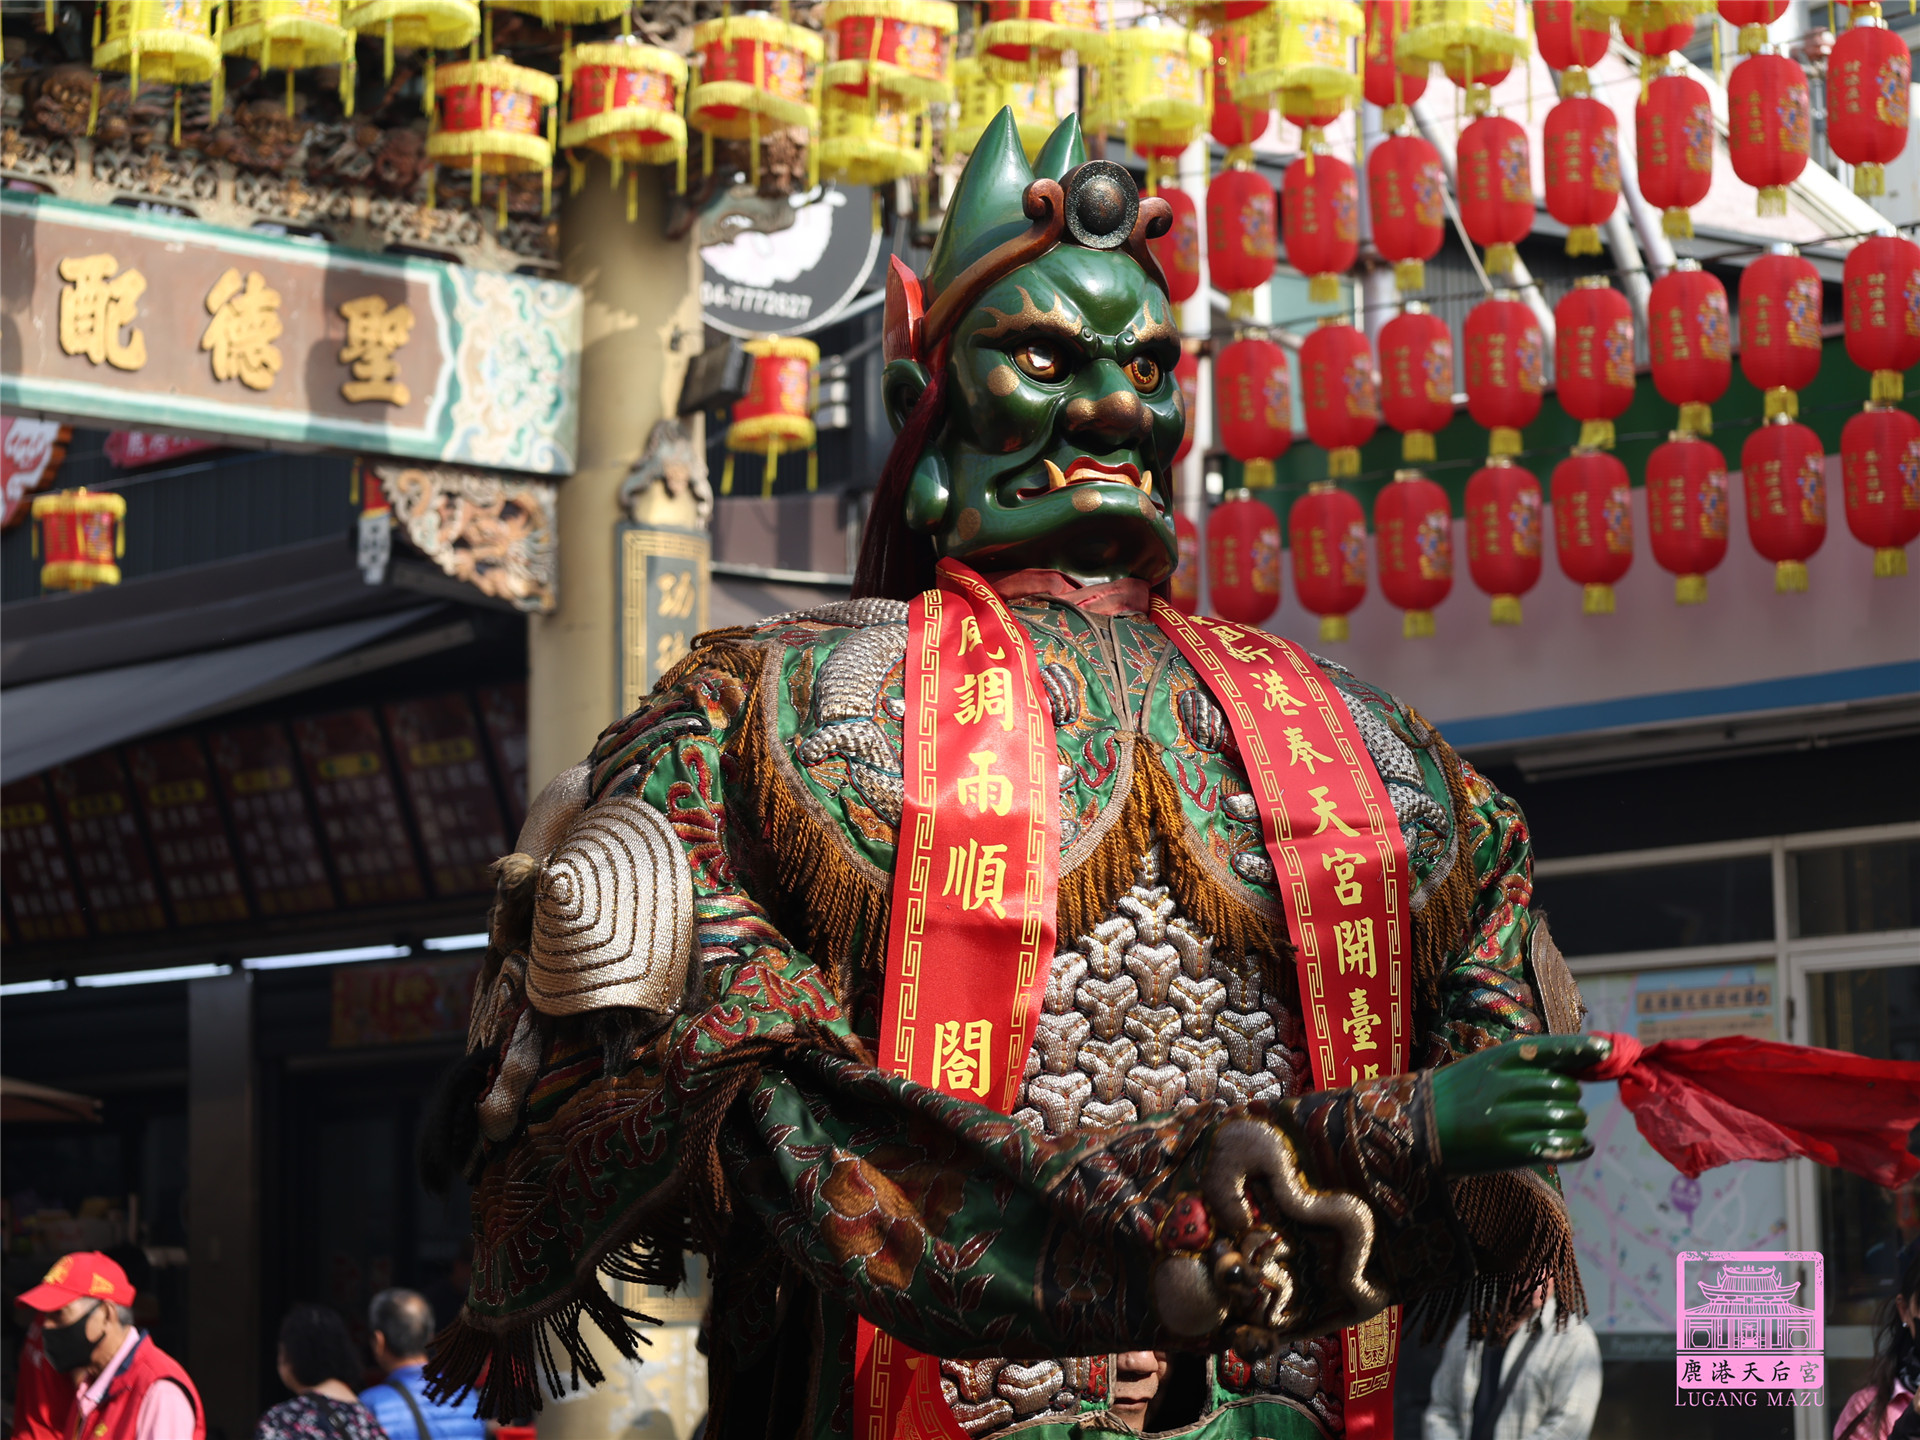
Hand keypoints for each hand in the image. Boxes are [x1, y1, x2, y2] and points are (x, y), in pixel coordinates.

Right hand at [1430, 1034, 1610, 1175]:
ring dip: (1573, 1125)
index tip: (1605, 1051)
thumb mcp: (1485, 1067)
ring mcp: (1508, 1118)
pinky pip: (1562, 1146)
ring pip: (1569, 1118)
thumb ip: (1526, 1066)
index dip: (1583, 1050)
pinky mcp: (1510, 1149)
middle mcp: (1507, 1085)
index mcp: (1501, 1059)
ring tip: (1562, 1129)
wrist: (1416, 1128)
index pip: (1553, 1049)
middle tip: (1558, 1107)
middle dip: (1570, 1099)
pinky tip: (1581, 1147)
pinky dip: (1579, 1147)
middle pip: (1567, 1089)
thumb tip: (1576, 1070)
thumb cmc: (1457, 1096)